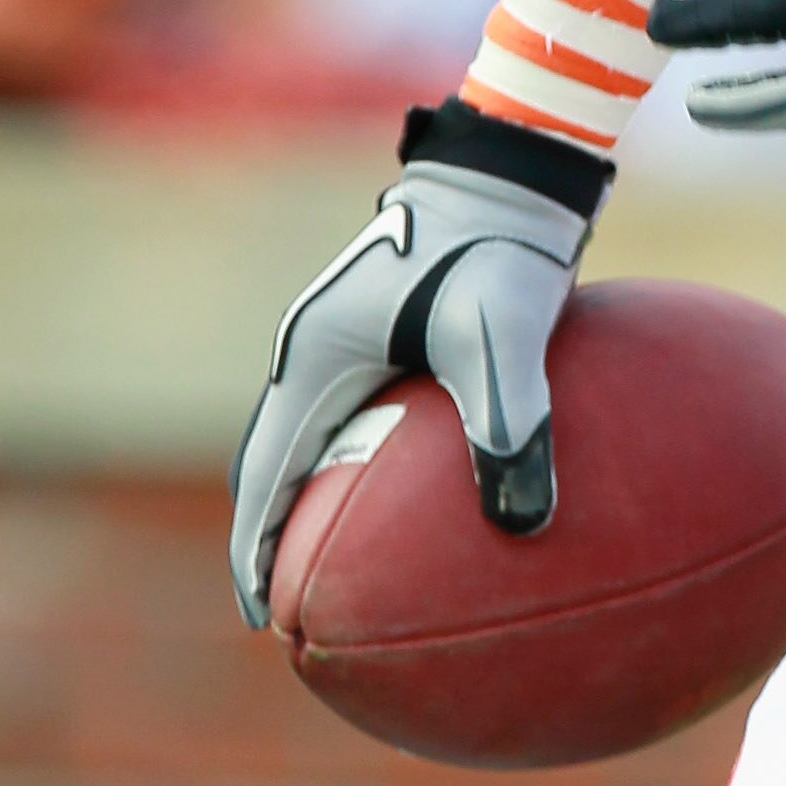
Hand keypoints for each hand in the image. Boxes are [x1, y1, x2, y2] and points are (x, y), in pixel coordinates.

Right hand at [228, 108, 604, 625]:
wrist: (516, 163)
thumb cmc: (499, 242)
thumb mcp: (504, 336)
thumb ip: (513, 424)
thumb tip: (527, 527)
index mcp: (315, 356)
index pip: (266, 476)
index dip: (258, 554)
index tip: (269, 621)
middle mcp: (319, 349)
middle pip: (279, 465)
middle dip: (278, 540)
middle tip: (299, 613)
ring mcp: (353, 337)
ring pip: (320, 440)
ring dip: (319, 503)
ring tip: (346, 571)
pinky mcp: (394, 330)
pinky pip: (370, 415)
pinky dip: (372, 466)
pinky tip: (429, 504)